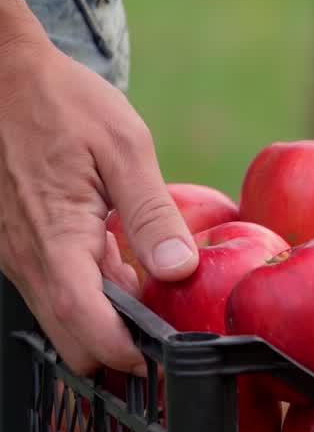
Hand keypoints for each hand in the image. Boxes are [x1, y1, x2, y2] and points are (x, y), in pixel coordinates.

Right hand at [0, 30, 197, 375]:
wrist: (5, 73)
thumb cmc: (62, 101)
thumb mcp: (124, 147)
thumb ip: (152, 213)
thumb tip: (179, 268)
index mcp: (54, 237)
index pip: (85, 324)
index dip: (124, 352)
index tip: (162, 357)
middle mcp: (26, 256)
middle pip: (70, 337)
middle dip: (116, 347)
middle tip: (166, 330)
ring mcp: (16, 254)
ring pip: (61, 317)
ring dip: (105, 319)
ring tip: (153, 297)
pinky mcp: (18, 245)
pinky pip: (54, 288)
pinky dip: (91, 293)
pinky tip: (124, 268)